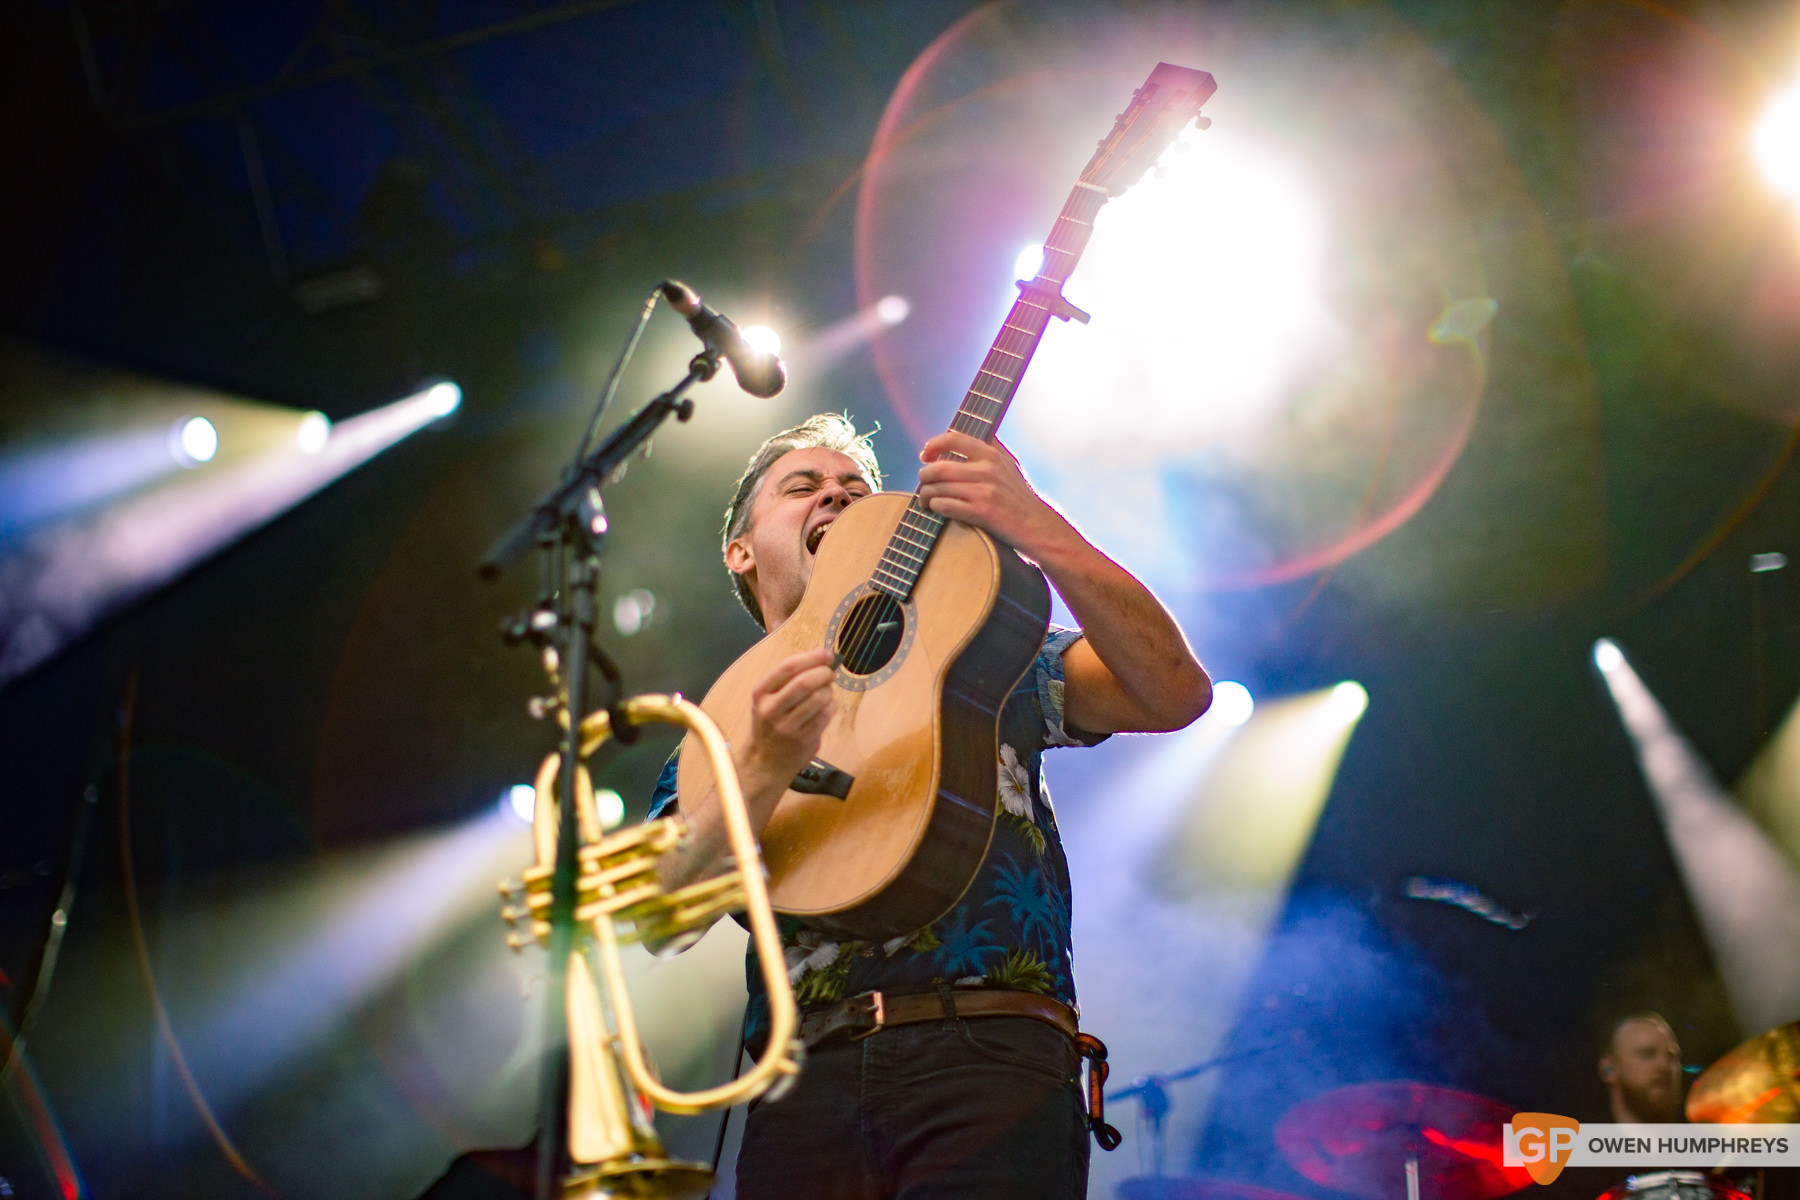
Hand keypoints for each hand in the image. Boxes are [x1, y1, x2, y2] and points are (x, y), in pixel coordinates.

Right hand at [739, 646, 835, 791]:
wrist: (765, 761)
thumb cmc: (771, 723)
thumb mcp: (768, 698)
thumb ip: (789, 678)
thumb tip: (821, 657)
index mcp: (761, 693)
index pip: (788, 667)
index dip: (811, 657)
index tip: (826, 654)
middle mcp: (771, 709)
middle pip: (805, 682)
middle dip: (824, 673)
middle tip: (829, 673)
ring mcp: (787, 727)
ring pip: (819, 699)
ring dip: (828, 691)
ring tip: (825, 692)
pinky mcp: (803, 740)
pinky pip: (826, 715)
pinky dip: (831, 707)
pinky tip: (825, 708)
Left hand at [916, 432, 1069, 556]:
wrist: (1036, 525)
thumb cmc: (1020, 496)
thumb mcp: (1010, 464)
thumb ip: (992, 446)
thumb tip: (971, 430)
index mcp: (992, 454)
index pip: (954, 439)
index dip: (933, 445)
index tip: (924, 454)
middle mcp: (988, 470)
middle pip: (939, 467)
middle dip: (924, 476)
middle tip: (923, 483)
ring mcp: (984, 491)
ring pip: (939, 488)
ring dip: (925, 495)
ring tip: (925, 500)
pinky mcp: (981, 512)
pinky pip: (945, 505)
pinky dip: (935, 507)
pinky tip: (936, 509)